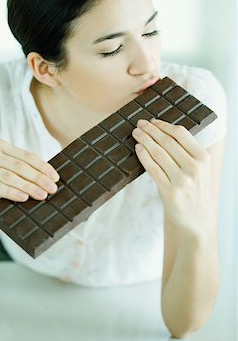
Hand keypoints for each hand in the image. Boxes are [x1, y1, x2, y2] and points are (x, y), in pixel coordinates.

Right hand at [0, 139, 59, 218]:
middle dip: (38, 178)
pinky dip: (11, 192)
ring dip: (27, 186)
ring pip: (8, 176)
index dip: (43, 167)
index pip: (26, 156)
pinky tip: (24, 198)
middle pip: (19, 165)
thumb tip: (52, 179)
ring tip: (41, 195)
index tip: (56, 178)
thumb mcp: (14, 177)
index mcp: (0, 146)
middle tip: (52, 189)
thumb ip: (28, 172)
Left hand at [132, 118, 214, 239]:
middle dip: (150, 130)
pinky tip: (138, 149)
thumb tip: (163, 131)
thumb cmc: (195, 190)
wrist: (198, 219)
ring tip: (136, 133)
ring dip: (145, 140)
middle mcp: (194, 168)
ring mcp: (182, 180)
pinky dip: (144, 156)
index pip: (181, 134)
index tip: (152, 121)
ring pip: (158, 153)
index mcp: (203, 158)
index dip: (163, 125)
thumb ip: (187, 151)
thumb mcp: (200, 168)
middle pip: (167, 141)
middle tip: (140, 124)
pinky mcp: (170, 192)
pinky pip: (153, 169)